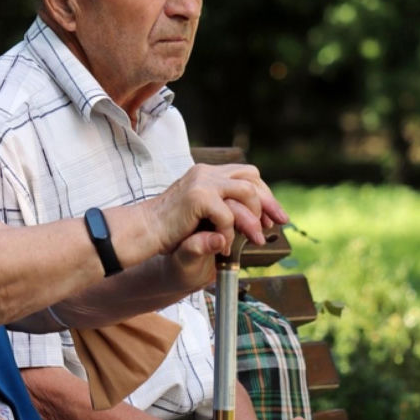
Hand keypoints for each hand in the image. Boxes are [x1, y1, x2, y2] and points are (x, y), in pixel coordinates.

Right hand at [146, 164, 288, 257]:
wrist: (144, 233)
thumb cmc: (171, 231)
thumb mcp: (204, 220)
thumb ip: (225, 212)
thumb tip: (259, 217)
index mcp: (206, 175)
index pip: (246, 175)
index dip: (264, 194)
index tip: (274, 217)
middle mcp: (205, 173)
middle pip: (251, 178)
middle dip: (268, 202)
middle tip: (276, 225)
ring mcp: (201, 182)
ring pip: (246, 192)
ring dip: (253, 218)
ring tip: (254, 239)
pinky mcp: (197, 196)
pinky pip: (228, 214)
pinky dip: (230, 233)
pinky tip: (224, 246)